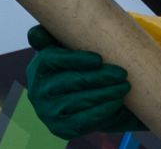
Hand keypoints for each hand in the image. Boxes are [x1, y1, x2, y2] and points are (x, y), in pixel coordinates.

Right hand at [25, 25, 147, 138]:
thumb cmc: (75, 65)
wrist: (78, 98)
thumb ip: (56, 35)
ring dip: (104, 94)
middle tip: (121, 73)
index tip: (98, 58)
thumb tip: (37, 31)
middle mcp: (38, 92)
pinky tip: (116, 102)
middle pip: (68, 82)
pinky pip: (82, 120)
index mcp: (37, 68)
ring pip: (77, 102)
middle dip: (97, 78)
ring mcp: (48, 112)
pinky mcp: (60, 129)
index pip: (50, 60)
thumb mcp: (66, 48)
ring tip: (124, 86)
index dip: (74, 59)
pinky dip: (101, 111)